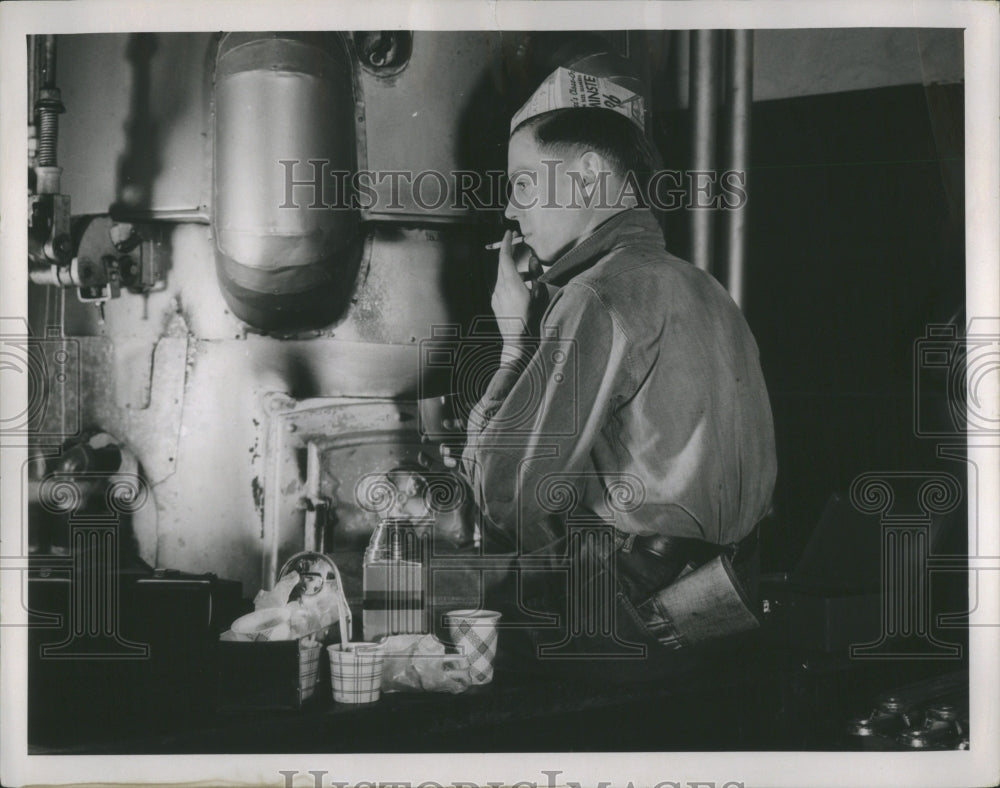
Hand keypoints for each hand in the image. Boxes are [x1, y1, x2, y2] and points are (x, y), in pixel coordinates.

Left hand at [490, 229, 531, 345]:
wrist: (518, 341)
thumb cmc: (532, 320)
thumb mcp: (540, 294)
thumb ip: (536, 274)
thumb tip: (533, 260)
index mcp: (511, 282)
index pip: (505, 256)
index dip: (506, 243)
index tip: (509, 233)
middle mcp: (500, 287)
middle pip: (503, 265)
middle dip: (510, 255)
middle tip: (517, 247)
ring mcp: (496, 296)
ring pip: (502, 276)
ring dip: (513, 272)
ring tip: (528, 278)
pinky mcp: (495, 304)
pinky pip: (501, 287)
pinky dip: (510, 283)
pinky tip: (520, 290)